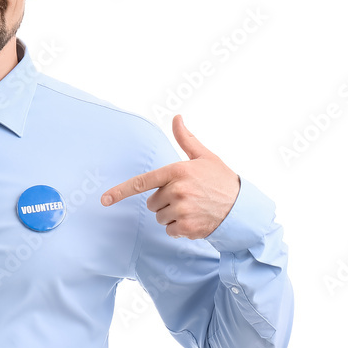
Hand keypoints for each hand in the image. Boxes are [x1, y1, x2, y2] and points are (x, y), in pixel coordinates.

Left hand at [100, 115, 239, 238]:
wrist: (242, 207)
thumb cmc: (221, 180)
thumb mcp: (204, 156)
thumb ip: (186, 139)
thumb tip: (177, 117)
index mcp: (177, 171)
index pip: (143, 182)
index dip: (121, 191)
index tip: (104, 199)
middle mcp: (177, 191)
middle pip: (152, 203)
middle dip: (164, 202)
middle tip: (186, 197)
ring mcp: (182, 210)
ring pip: (160, 217)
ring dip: (172, 216)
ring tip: (193, 208)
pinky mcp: (187, 228)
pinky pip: (170, 230)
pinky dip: (179, 228)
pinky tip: (195, 220)